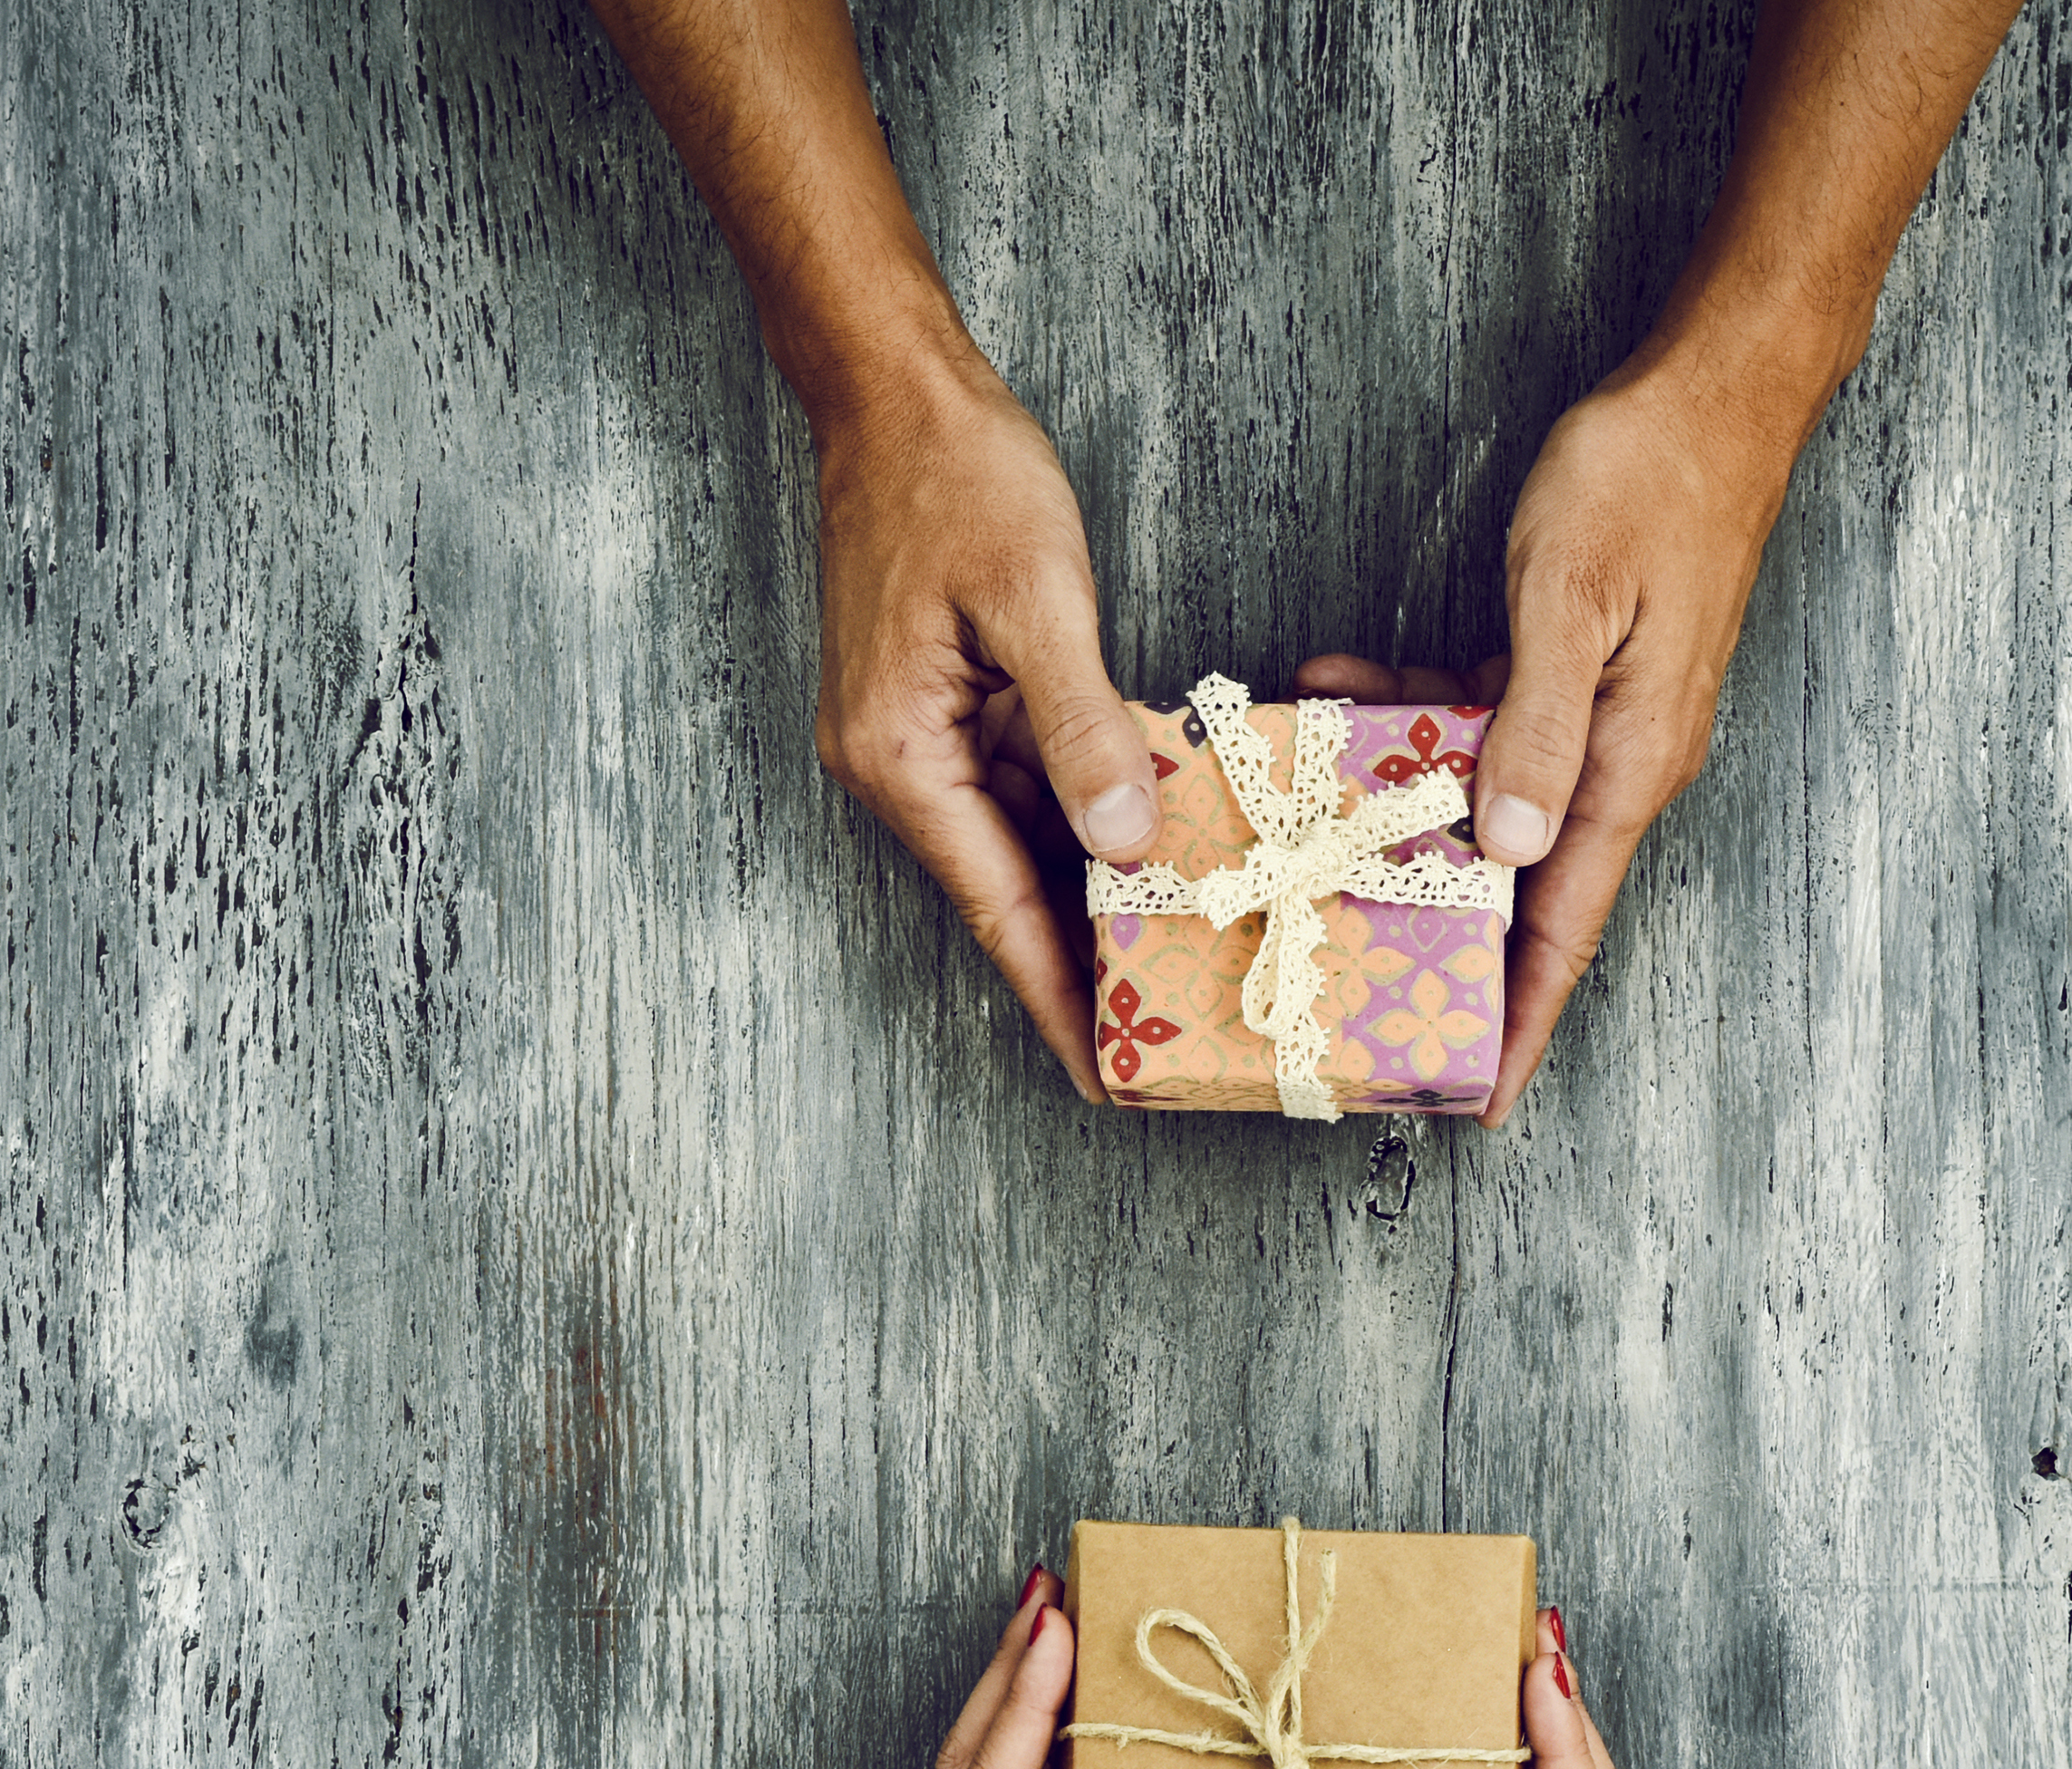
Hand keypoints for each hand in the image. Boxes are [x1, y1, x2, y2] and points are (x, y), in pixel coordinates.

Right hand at [811, 361, 1166, 1103]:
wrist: (891, 391)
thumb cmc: (956, 476)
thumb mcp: (1034, 598)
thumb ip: (1079, 724)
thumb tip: (1121, 844)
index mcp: (900, 757)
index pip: (994, 909)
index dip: (1057, 993)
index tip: (1107, 1075)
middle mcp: (895, 764)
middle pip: (1005, 888)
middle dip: (1085, 959)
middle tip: (1169, 1030)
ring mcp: (915, 735)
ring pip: (1020, 837)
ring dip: (1092, 888)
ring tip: (1180, 950)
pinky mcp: (942, 701)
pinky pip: (1021, 779)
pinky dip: (1083, 811)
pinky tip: (1153, 838)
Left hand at [1296, 364, 1799, 1128]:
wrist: (1715, 392)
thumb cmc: (1650, 482)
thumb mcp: (1573, 600)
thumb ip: (1536, 726)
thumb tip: (1510, 848)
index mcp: (1628, 763)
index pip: (1569, 923)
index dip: (1524, 1018)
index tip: (1478, 1101)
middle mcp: (1616, 757)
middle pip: (1520, 883)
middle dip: (1440, 933)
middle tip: (1346, 975)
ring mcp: (1596, 714)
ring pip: (1482, 798)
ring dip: (1396, 802)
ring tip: (1300, 799)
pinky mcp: (1573, 668)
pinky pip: (1482, 723)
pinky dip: (1411, 715)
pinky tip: (1339, 688)